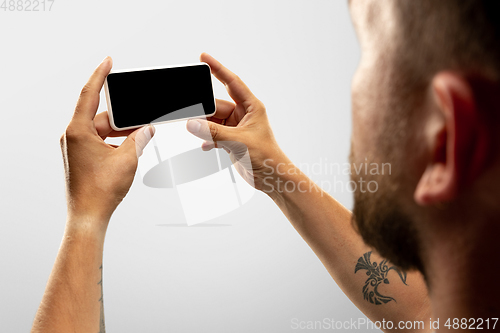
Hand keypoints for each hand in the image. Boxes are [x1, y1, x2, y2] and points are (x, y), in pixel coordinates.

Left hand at [60, 57, 154, 228]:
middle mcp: (73, 136)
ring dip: (122, 132)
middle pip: (102, 115)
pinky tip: (131, 148)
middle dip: (124, 116)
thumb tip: (148, 128)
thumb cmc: (101, 190)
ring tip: (141, 137)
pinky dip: (115, 142)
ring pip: (102, 130)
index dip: (100, 75)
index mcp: (78, 131)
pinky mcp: (81, 157)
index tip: (109, 61)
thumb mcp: (128, 159)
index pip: (89, 94)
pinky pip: (100, 141)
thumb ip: (139, 139)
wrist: (88, 215)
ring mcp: (76, 147)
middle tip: (142, 116)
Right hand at [186, 53, 288, 195]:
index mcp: (252, 107)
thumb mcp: (239, 142)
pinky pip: (213, 134)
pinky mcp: (231, 141)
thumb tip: (192, 124)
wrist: (272, 178)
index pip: (232, 83)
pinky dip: (208, 139)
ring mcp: (236, 128)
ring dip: (204, 128)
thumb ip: (214, 133)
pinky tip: (205, 146)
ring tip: (196, 132)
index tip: (204, 57)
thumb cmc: (266, 157)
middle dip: (204, 111)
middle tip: (190, 115)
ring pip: (213, 121)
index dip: (218, 69)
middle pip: (217, 106)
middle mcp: (244, 115)